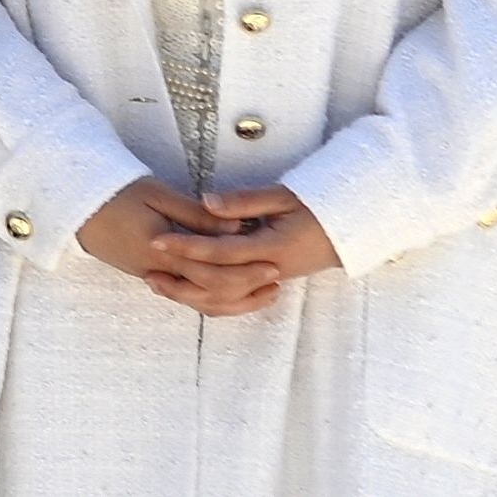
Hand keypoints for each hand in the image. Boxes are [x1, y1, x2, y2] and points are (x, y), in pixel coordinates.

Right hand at [77, 177, 305, 316]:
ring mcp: (153, 278)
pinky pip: (189, 297)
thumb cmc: (115, 193)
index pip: (212, 271)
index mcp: (161, 249)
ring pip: (201, 303)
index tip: (272, 261)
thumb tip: (234, 229)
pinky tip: (231, 292)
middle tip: (276, 278)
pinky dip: (215, 300)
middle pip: (212, 293)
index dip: (245, 270)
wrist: (75, 206)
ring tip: (263, 292)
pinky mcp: (151, 278)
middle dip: (247, 288)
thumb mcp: (156, 194)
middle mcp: (159, 271)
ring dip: (235, 301)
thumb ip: (196, 215)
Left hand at [150, 185, 341, 315]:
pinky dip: (210, 298)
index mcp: (271, 248)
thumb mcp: (282, 197)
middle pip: (219, 283)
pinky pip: (236, 299)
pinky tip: (186, 288)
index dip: (187, 247)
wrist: (348, 233)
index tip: (156, 239)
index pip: (220, 252)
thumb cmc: (316, 209)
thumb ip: (244, 202)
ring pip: (226, 299)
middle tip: (148, 267)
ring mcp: (270, 281)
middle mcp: (270, 271)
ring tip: (158, 282)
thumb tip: (206, 203)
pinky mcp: (268, 283)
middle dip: (182, 277)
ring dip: (191, 293)